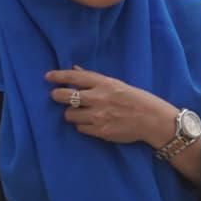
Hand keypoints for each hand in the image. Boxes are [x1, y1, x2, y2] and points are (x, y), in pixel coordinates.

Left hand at [47, 66, 178, 147]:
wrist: (152, 120)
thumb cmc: (137, 99)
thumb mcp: (117, 84)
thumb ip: (94, 78)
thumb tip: (75, 69)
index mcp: (104, 83)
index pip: (75, 77)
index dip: (58, 76)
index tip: (48, 77)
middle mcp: (99, 98)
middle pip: (65, 96)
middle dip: (57, 96)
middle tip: (57, 96)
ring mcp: (98, 116)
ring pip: (69, 115)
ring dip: (71, 113)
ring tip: (80, 113)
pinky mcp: (100, 131)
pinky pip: (80, 128)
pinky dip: (82, 125)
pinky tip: (90, 122)